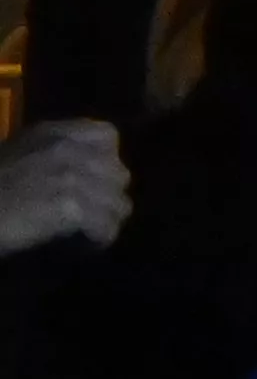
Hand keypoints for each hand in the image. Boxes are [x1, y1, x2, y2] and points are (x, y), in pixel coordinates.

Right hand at [0, 122, 128, 259]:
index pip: (107, 137)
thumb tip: (84, 171)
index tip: (95, 182)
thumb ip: (51, 155)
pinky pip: (104, 226)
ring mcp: (71, 176)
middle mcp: (68, 149)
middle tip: (91, 216)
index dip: (106, 162)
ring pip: (117, 203)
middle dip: (107, 197)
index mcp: (55, 133)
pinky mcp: (68, 206)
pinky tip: (85, 246)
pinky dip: (98, 239)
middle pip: (118, 174)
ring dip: (105, 221)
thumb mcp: (16, 155)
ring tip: (89, 234)